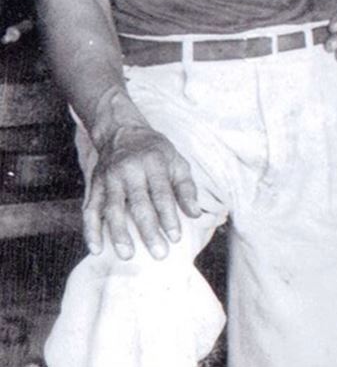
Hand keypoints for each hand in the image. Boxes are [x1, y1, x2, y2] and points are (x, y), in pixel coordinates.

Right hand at [83, 125, 200, 260]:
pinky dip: (91, 230)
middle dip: (148, 230)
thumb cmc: (154, 152)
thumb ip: (186, 188)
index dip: (169, 216)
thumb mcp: (176, 160)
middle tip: (159, 254)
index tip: (175, 238)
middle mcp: (129, 169)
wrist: (121, 131)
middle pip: (138, 203)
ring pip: (112, 208)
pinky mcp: (94, 185)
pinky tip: (96, 249)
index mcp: (153, 162)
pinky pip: (90, 209)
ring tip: (127, 255)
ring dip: (119, 234)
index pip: (161, 193)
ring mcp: (109, 177)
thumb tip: (195, 214)